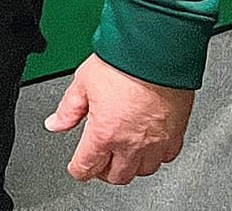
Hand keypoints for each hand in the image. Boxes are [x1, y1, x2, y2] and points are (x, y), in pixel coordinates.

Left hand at [45, 52, 194, 183]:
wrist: (157, 54)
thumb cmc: (122, 64)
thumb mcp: (82, 83)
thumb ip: (68, 109)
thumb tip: (55, 124)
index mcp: (104, 133)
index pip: (87, 166)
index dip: (78, 170)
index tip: (77, 169)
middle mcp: (131, 144)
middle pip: (117, 176)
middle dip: (104, 172)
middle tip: (98, 161)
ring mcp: (156, 142)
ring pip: (143, 171)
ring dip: (130, 166)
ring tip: (121, 154)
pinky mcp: (176, 135)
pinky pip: (167, 158)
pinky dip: (156, 157)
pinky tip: (148, 145)